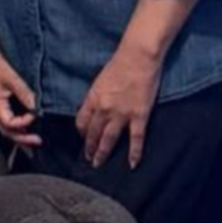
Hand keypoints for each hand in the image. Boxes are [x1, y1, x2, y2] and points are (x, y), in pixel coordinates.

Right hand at [0, 5, 40, 147]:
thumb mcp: (12, 77)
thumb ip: (25, 94)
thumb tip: (39, 110)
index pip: (9, 123)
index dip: (23, 123)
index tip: (36, 115)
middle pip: (6, 131)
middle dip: (22, 138)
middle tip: (39, 141)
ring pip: (7, 126)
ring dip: (21, 133)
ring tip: (35, 139)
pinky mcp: (4, 98)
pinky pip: (10, 117)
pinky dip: (20, 124)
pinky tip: (30, 125)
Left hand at [75, 43, 162, 168]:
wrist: (137, 58)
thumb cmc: (119, 65)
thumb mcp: (99, 81)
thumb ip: (96, 97)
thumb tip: (94, 109)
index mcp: (93, 98)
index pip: (82, 121)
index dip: (82, 132)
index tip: (83, 138)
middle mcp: (104, 108)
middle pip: (93, 132)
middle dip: (89, 147)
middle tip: (88, 159)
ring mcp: (121, 114)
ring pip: (109, 139)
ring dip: (103, 153)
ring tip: (99, 163)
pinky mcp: (139, 116)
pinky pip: (136, 139)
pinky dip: (134, 153)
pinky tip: (132, 164)